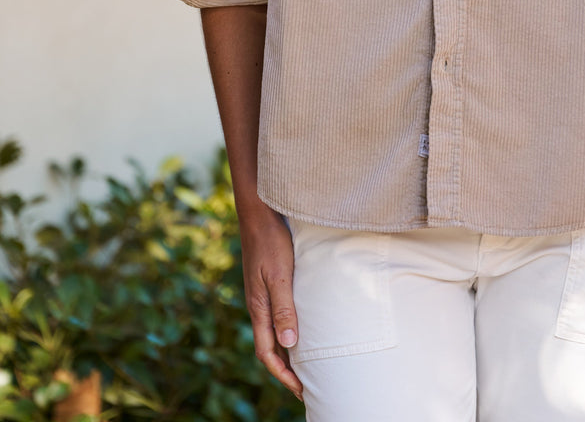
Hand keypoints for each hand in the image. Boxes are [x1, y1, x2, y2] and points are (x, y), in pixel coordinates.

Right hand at [239, 206, 303, 400]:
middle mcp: (258, 306)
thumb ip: (284, 308)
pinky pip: (276, 316)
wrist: (259, 213)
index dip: (283, 375)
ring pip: (272, 332)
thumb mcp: (279, 275)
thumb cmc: (271, 242)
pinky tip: (300, 327)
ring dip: (286, 351)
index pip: (267, 353)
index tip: (300, 391)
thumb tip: (289, 345)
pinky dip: (287, 329)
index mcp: (258, 308)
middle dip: (285, 370)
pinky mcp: (268, 283)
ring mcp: (262, 295)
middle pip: (269, 348)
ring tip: (305, 364)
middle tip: (305, 386)